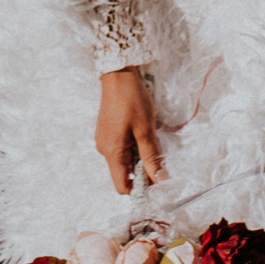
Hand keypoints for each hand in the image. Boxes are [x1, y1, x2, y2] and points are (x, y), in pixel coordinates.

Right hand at [95, 67, 164, 194]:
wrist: (118, 75)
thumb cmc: (131, 100)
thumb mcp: (145, 130)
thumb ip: (152, 157)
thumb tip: (160, 180)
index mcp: (112, 152)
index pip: (122, 186)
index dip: (139, 188)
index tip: (156, 182)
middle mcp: (104, 149)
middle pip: (124, 173)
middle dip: (142, 170)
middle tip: (157, 155)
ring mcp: (104, 140)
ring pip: (124, 160)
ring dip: (138, 157)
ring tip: (149, 138)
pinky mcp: (107, 132)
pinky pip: (121, 149)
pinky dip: (133, 147)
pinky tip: (141, 133)